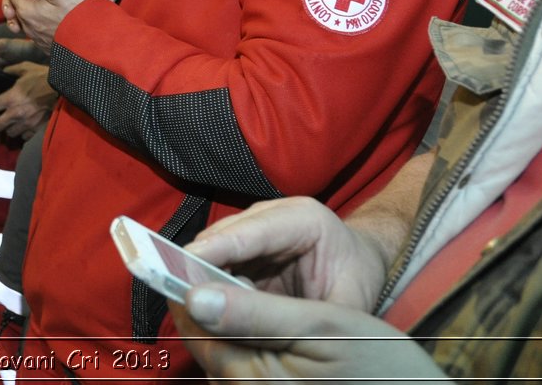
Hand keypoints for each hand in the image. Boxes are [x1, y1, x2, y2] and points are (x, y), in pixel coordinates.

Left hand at [0, 0, 111, 48]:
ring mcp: (36, 37)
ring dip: (32, 0)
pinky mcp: (47, 44)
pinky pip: (37, 25)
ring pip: (27, 12)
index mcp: (26, 9)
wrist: (100, 48)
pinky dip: (40, 15)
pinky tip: (53, 10)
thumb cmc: (83, 16)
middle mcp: (26, 25)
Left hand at [0, 61, 57, 138]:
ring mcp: (26, 123)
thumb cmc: (43, 77)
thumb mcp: (25, 68)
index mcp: (10, 98)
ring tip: (8, 123)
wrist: (62, 89)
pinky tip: (22, 126)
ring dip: (7, 128)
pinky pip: (23, 136)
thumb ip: (11, 70)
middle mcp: (15, 113)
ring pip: (9, 133)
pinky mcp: (36, 129)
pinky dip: (21, 132)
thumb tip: (4, 70)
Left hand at [170, 284, 446, 384]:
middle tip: (211, 258)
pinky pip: (238, 358)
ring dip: (220, 311)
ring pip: (218, 345)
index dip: (185, 284)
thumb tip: (194, 296)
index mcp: (252, 379)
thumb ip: (252, 312)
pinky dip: (238, 329)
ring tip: (233, 278)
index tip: (182, 250)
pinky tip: (257, 307)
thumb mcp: (319, 323)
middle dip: (203, 297)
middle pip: (202, 338)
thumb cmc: (376, 357)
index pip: (194, 326)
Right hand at [183, 196, 396, 310]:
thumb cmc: (358, 285)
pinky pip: (215, 263)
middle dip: (196, 267)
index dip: (211, 252)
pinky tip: (200, 307)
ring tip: (185, 308)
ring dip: (197, 277)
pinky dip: (206, 285)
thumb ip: (297, 316)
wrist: (364, 267)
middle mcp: (271, 215)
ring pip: (212, 249)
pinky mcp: (243, 246)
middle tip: (176, 299)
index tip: (178, 270)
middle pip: (220, 237)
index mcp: (303, 218)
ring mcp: (253, 228)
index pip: (248, 233)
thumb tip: (248, 326)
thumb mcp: (342, 309)